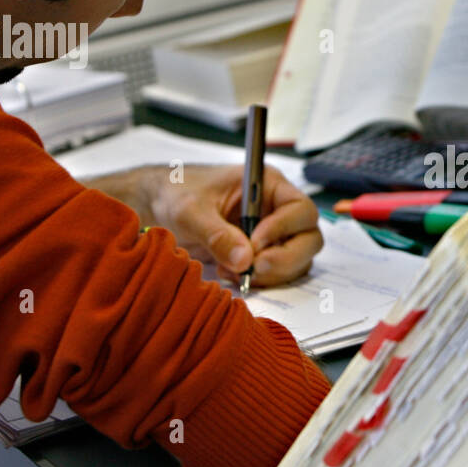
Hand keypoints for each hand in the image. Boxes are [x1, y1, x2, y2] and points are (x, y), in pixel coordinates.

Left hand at [144, 164, 321, 286]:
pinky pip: (278, 273)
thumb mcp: (190, 211)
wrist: (159, 207)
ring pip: (297, 261)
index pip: (301, 210)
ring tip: (233, 271)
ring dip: (271, 273)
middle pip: (308, 239)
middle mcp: (277, 210)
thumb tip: (245, 259)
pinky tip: (229, 274)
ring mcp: (273, 235)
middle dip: (285, 259)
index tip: (255, 244)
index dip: (284, 229)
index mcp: (268, 186)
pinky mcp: (261, 254)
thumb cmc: (176, 194)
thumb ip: (216, 234)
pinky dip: (259, 280)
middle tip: (253, 268)